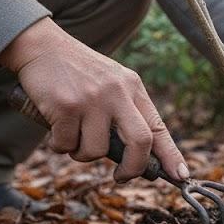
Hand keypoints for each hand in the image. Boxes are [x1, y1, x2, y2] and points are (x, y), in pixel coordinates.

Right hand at [0, 19, 188, 182]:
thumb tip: (138, 156)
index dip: (171, 155)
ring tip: (72, 137)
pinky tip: (54, 126)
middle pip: (140, 142)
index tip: (181, 175)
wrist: (42, 46)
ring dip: (81, 154)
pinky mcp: (66, 106)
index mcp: (133, 87)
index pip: (158, 127)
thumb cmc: (78, 72)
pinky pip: (66, 145)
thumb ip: (126, 112)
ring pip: (95, 151)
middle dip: (133, 168)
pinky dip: (59, 145)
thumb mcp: (112, 83)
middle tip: (120, 176)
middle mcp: (117, 92)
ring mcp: (92, 99)